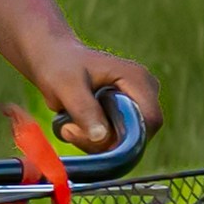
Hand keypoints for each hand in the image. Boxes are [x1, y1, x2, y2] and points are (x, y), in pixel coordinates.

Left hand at [33, 37, 162, 152]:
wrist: (53, 59)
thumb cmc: (60, 66)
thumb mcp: (67, 86)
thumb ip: (85, 110)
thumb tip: (102, 137)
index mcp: (137, 79)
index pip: (150, 120)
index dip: (128, 138)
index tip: (91, 136)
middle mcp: (144, 92)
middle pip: (138, 135)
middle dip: (103, 142)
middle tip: (69, 129)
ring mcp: (135, 105)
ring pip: (125, 142)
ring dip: (94, 143)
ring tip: (67, 125)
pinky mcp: (125, 116)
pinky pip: (115, 141)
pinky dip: (94, 141)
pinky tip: (75, 126)